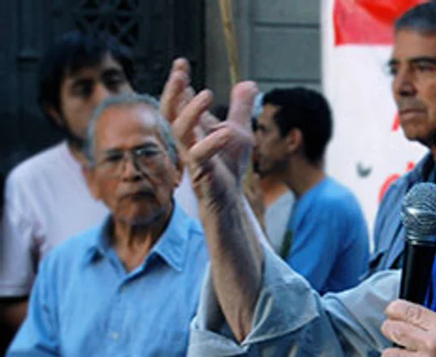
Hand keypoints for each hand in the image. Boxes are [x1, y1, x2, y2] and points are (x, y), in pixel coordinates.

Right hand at [162, 58, 257, 207]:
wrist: (229, 198)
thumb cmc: (228, 166)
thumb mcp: (240, 131)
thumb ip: (241, 108)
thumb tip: (249, 83)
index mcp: (193, 128)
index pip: (181, 100)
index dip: (179, 82)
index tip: (181, 63)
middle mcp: (187, 139)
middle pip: (170, 111)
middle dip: (173, 91)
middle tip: (179, 72)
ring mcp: (191, 155)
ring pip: (179, 130)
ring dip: (191, 110)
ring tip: (206, 94)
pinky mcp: (201, 172)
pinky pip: (199, 155)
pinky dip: (212, 143)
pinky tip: (226, 132)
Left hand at [380, 300, 435, 356]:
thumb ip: (432, 327)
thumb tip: (404, 320)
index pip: (407, 310)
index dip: (393, 311)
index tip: (390, 314)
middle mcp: (432, 344)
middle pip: (393, 330)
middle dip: (390, 331)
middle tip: (394, 336)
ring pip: (387, 354)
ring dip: (390, 356)